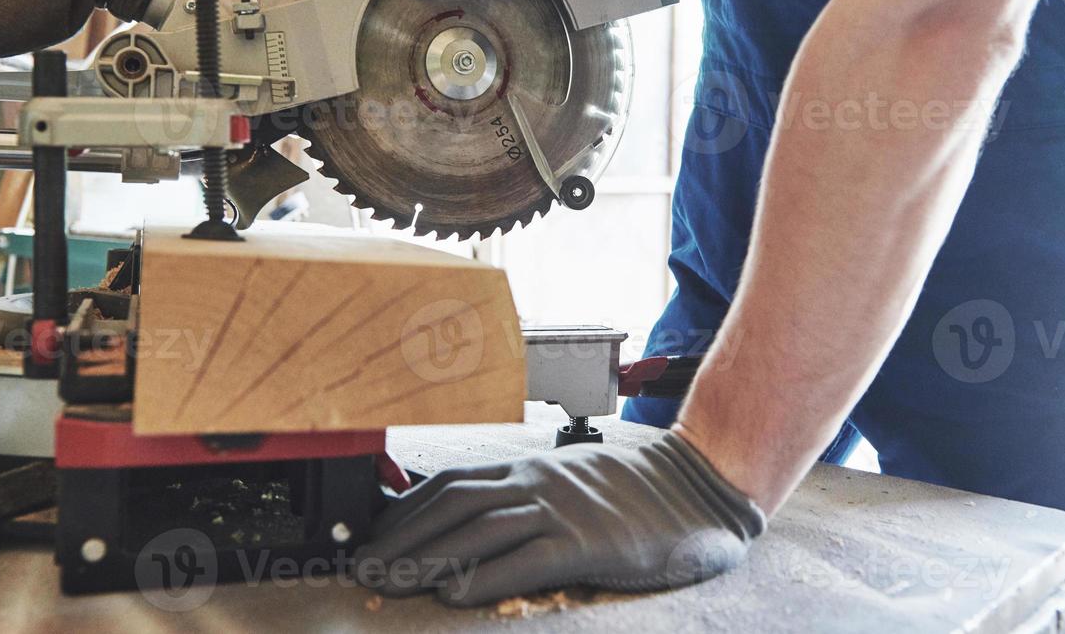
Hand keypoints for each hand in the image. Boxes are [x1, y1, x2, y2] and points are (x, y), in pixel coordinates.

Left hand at [353, 431, 764, 606]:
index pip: (450, 485)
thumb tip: (478, 524)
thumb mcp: (573, 485)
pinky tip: (455, 594)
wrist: (702, 486)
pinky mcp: (589, 542)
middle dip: (400, 538)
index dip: (404, 511)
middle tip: (362, 569)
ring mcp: (562, 510)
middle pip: (452, 506)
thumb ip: (529, 499)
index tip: (371, 537)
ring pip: (478, 530)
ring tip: (389, 585)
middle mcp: (537, 484)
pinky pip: (527, 559)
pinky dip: (486, 576)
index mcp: (530, 471)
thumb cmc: (639, 494)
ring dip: (426, 558)